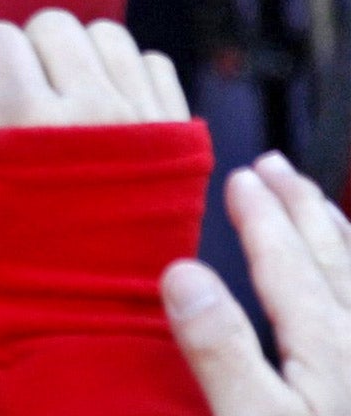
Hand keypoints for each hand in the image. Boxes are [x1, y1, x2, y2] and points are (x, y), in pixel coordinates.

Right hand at [0, 11, 189, 250]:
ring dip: (77, 61)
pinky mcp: (182, 145)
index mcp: (28, 126)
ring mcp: (147, 127)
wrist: (89, 343)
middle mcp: (96, 113)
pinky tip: (103, 120)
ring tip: (62, 111)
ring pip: (107, 37)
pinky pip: (154, 66)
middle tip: (19, 111)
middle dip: (26, 56)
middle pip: (53, 26)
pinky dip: (124, 78)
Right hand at [163, 153, 350, 415]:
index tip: (242, 177)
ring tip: (318, 201)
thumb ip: (219, 350)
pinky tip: (347, 268)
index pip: (289, 267)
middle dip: (302, 210)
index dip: (263, 219)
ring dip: (338, 233)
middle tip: (276, 165)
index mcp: (327, 351)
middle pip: (335, 262)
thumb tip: (181, 271)